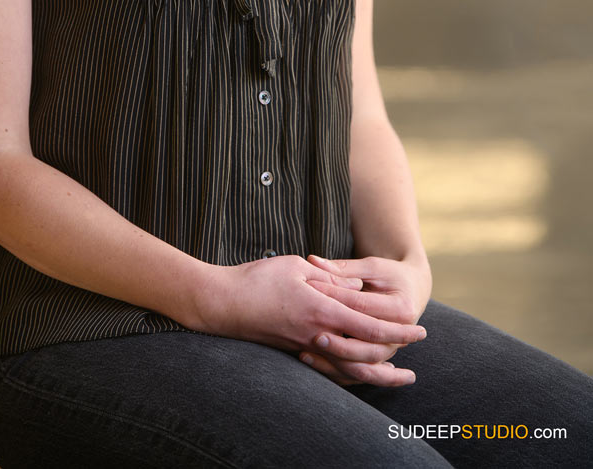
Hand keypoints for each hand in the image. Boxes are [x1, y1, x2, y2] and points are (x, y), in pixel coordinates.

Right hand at [200, 254, 427, 360]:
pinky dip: (353, 374)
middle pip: (366, 352)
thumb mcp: (297, 266)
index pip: (369, 324)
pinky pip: (331, 370)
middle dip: (396, 349)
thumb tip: (356, 289)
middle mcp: (317, 334)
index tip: (419, 328)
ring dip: (379, 373)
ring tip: (401, 376)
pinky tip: (362, 373)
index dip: (397, 328)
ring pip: (350, 368)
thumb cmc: (258, 278)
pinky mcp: (295, 352)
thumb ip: (330, 278)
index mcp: (321, 309)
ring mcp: (306, 347)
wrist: (222, 304)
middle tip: (419, 344)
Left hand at [297, 253, 432, 387]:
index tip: (308, 289)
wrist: (412, 291)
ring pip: (363, 367)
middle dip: (337, 342)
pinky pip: (357, 375)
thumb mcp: (372, 267)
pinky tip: (313, 364)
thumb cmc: (390, 275)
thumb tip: (312, 260)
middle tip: (311, 334)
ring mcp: (391, 351)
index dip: (333, 296)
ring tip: (305, 354)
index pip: (361, 305)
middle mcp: (400, 335)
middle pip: (367, 345)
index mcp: (401, 308)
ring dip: (333, 363)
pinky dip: (336, 373)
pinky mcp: (380, 361)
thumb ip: (344, 268)